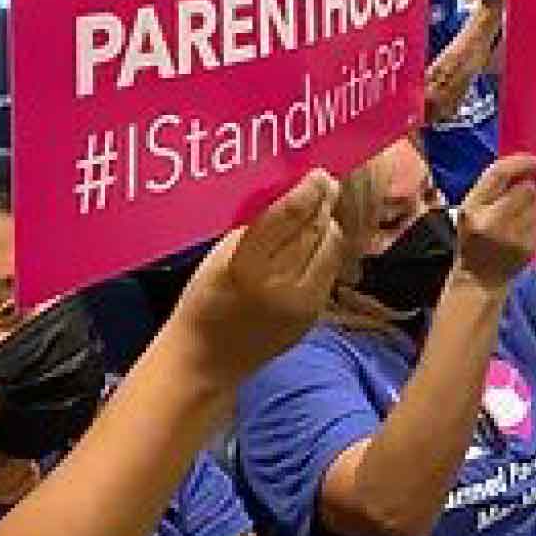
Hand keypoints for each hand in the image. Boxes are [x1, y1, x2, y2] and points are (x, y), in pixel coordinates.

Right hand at [173, 170, 342, 381]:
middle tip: (326, 185)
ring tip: (320, 214)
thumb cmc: (205, 300)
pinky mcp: (313, 318)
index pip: (289, 217)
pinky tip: (315, 246)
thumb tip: (292, 194)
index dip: (308, 192)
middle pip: (316, 231)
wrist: (207, 360)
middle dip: (324, 205)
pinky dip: (325, 254)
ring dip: (328, 227)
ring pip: (331, 250)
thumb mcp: (220, 255)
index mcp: (247, 265)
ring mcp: (301, 305)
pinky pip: (329, 273)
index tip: (319, 174)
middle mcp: (280, 285)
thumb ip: (255, 225)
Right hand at [457, 155, 535, 290]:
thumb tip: (525, 164)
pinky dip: (534, 219)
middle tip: (515, 197)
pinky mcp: (531, 247)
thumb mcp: (469, 209)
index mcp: (474, 210)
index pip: (499, 174)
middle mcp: (494, 223)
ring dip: (531, 203)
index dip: (520, 163)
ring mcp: (515, 237)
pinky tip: (521, 230)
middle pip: (526, 188)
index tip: (535, 160)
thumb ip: (491, 187)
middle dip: (526, 186)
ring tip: (515, 217)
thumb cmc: (473, 237)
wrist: (481, 278)